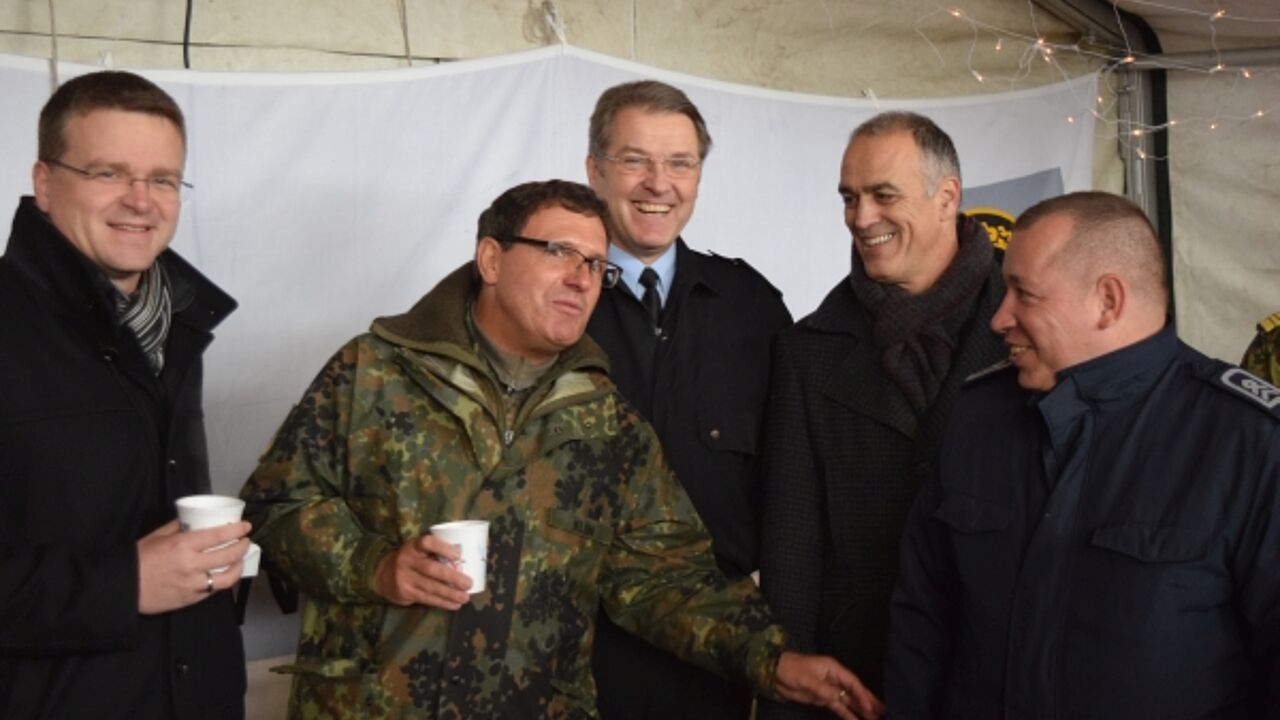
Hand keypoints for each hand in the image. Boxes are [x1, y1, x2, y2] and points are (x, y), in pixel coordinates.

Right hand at [137, 519, 251, 614]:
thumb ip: (177, 527)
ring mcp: (193, 584)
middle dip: (242, 546)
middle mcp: (192, 565)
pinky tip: (225, 574)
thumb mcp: (157, 536)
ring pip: (227, 577)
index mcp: (183, 545)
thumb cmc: (138, 559)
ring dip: (238, 566)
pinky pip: (214, 590)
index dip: (237, 530)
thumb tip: (194, 519)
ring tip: (240, 559)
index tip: (246, 526)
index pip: (219, 536)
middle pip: (228, 555)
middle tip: (246, 540)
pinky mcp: (191, 599)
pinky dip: (223, 581)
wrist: (123, 589)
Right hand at [373, 533, 471, 609]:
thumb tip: (466, 559)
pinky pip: (427, 599)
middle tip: (468, 583)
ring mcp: (405, 578)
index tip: (458, 555)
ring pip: (431, 587)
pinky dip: (442, 602)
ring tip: (465, 598)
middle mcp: (407, 560)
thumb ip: (435, 552)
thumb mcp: (418, 550)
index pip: (426, 542)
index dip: (442, 548)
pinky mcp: (406, 593)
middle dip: (452, 577)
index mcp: (413, 546)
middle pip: (431, 569)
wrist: (384, 575)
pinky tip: (455, 604)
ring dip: (450, 594)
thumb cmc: (411, 559)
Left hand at [773, 651, 883, 719]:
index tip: (870, 707)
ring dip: (861, 710)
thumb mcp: (807, 679)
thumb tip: (838, 698)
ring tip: (875, 719)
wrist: (774, 672)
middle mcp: (835, 679)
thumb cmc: (791, 669)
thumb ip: (823, 689)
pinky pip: (838, 707)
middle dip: (868, 702)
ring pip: (849, 701)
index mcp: (833, 669)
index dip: (862, 695)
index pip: (852, 683)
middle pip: (855, 692)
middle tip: (884, 713)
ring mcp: (830, 689)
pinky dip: (847, 714)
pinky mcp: (823, 698)